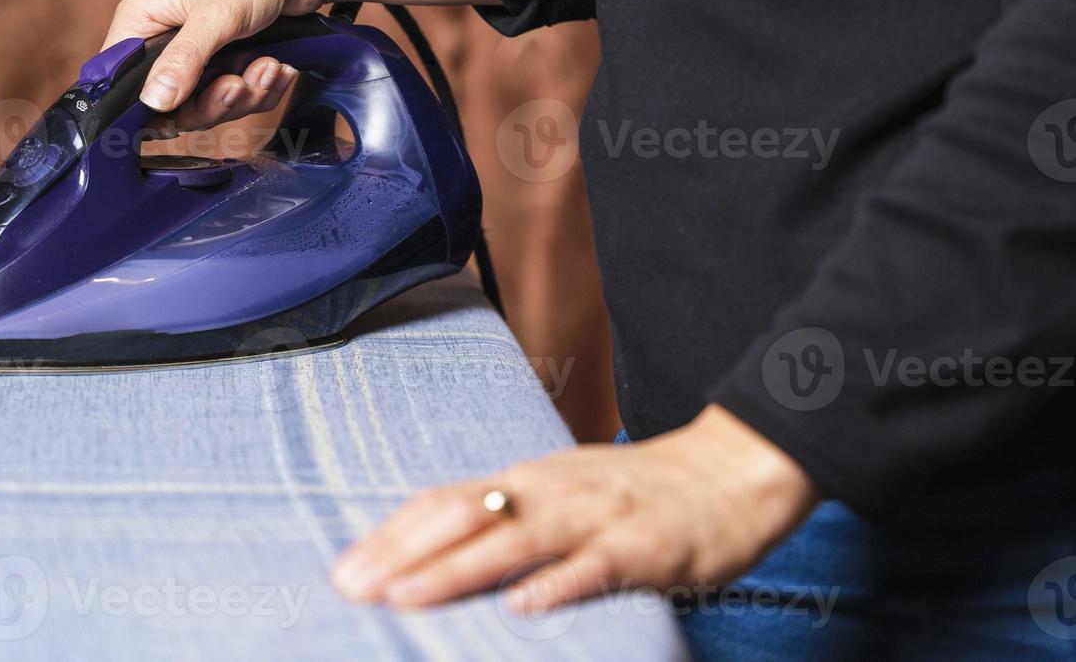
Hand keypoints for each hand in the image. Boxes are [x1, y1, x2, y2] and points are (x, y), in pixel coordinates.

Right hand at [102, 0, 499, 130]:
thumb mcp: (215, 17)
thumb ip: (183, 61)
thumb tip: (152, 104)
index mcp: (142, 21)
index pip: (118, 80)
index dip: (141, 107)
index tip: (173, 121)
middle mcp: (163, 41)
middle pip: (169, 105)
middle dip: (211, 102)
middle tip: (237, 86)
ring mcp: (197, 56)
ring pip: (208, 106)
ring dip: (243, 94)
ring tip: (268, 68)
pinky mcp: (228, 64)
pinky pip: (238, 99)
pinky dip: (261, 89)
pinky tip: (279, 69)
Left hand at [330, 404, 817, 612]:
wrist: (732, 469)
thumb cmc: (636, 492)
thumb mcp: (561, 492)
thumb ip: (506, 516)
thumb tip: (434, 551)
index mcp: (526, 480)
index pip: (443, 501)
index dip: (390, 534)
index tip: (344, 568)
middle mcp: (551, 491)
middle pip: (464, 515)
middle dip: (402, 553)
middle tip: (351, 588)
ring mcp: (597, 516)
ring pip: (516, 539)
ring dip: (456, 569)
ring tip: (406, 597)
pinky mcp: (646, 546)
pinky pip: (597, 566)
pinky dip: (558, 585)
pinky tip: (523, 607)